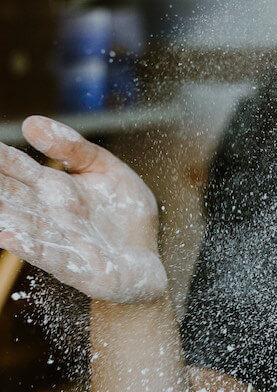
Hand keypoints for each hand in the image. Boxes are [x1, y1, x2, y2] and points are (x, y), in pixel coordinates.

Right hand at [0, 116, 166, 303]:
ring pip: (24, 225)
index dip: (0, 158)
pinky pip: (51, 257)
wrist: (147, 259)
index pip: (17, 167)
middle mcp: (50, 214)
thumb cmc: (124, 213)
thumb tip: (31, 123)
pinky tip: (9, 237)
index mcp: (54, 187)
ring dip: (3, 216)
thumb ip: (73, 148)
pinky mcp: (78, 268)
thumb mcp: (106, 169)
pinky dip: (31, 248)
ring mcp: (62, 241)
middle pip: (11, 196)